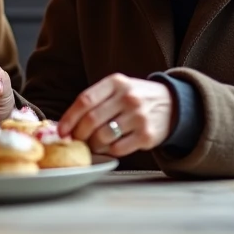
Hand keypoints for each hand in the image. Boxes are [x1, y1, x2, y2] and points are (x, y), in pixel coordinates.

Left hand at [58, 74, 172, 157]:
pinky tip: (109, 147)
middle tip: (76, 140)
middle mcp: (128, 97)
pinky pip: (118, 149)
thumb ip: (95, 100)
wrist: (172, 104)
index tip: (61, 131)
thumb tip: (66, 124)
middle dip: (79, 135)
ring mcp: (138, 116)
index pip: (85, 100)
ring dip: (93, 145)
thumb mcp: (118, 88)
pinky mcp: (147, 135)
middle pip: (91, 120)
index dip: (69, 118)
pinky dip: (108, 151)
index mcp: (116, 82)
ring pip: (103, 137)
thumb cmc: (136, 98)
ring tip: (93, 144)